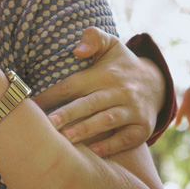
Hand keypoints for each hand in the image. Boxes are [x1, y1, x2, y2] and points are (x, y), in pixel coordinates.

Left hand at [33, 28, 162, 156]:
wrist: (157, 84)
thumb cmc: (121, 65)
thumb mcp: (111, 45)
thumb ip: (94, 38)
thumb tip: (77, 50)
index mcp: (105, 74)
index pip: (74, 85)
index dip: (53, 95)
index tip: (32, 106)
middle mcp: (120, 91)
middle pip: (90, 103)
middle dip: (69, 114)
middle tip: (48, 124)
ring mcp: (132, 110)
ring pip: (107, 120)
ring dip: (87, 130)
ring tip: (66, 139)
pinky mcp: (143, 127)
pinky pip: (127, 138)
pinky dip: (111, 145)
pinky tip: (93, 150)